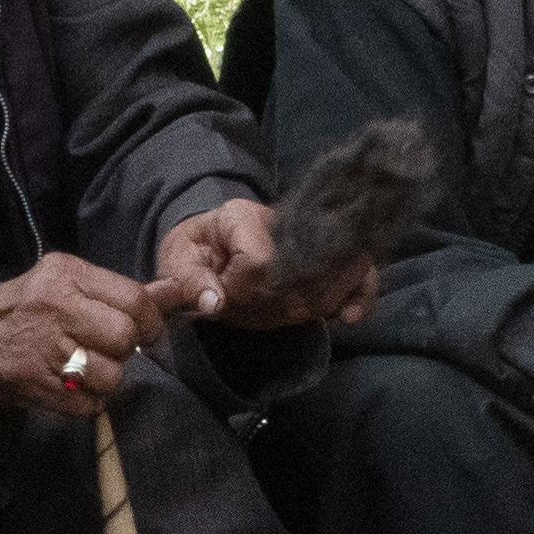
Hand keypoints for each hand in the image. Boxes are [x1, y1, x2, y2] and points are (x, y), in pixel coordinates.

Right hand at [0, 253, 167, 416]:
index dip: (150, 321)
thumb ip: (124, 290)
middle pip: (124, 338)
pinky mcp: (37, 385)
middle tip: (111, 349)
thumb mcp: (72, 284)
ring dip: (108, 378)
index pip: (133, 299)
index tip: (145, 331)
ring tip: (88, 368)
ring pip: (111, 376)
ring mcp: (44, 350)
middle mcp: (55, 309)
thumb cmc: (34, 309)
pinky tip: (72, 385)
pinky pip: (90, 404)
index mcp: (66, 276)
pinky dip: (88, 401)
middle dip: (126, 349)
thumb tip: (178, 290)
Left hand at [155, 200, 375, 331]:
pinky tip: (349, 317)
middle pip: (298, 276)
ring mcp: (308, 234)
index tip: (225, 297)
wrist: (211, 238)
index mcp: (238, 217)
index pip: (258, 263)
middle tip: (254, 314)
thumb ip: (189, 282)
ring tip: (282, 313)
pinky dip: (357, 296)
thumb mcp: (175, 263)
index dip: (245, 291)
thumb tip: (215, 304)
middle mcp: (279, 222)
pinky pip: (356, 272)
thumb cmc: (190, 251)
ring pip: (326, 280)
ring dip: (308, 308)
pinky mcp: (327, 251)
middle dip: (278, 307)